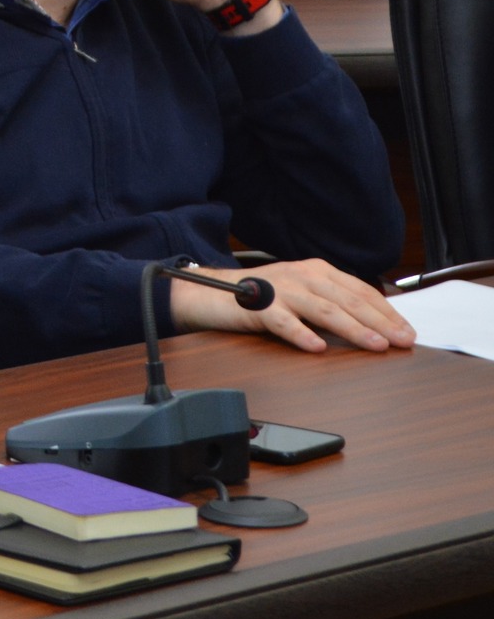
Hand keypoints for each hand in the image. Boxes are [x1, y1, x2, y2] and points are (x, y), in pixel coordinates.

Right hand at [168, 258, 414, 353]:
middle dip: (380, 322)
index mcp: (317, 271)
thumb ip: (330, 302)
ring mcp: (281, 290)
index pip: (360, 291)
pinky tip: (317, 347)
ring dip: (353, 329)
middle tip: (402, 341)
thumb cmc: (262, 296)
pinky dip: (302, 335)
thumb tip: (372, 325)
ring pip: (324, 310)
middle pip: (348, 301)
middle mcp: (302, 276)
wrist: (212, 293)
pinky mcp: (258, 306)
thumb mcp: (302, 293)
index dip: (386, 311)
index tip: (406, 331)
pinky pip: (284, 322)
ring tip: (374, 345)